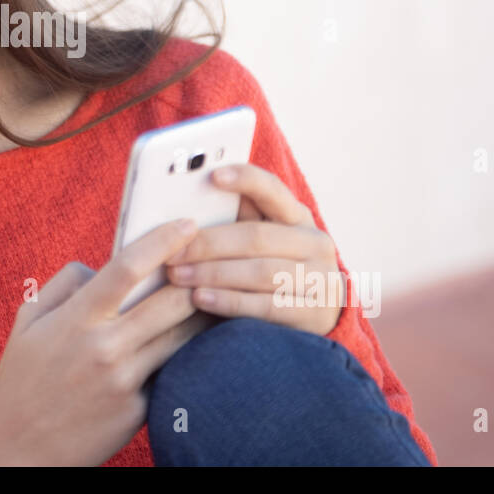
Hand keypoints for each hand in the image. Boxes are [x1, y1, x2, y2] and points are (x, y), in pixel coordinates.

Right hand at [0, 217, 211, 465]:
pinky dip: (190, 351)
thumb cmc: (22, 377)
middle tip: (216, 258)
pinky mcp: (141, 410)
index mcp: (75, 319)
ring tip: (221, 293)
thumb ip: (64, 284)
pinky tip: (206, 339)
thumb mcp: (28, 321)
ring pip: (182, 336)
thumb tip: (99, 266)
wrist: (17, 447)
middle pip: (171, 300)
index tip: (186, 224)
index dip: (162, 241)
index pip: (127, 268)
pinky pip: (173, 370)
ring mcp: (125, 381)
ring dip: (204, 312)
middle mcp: (104, 347)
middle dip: (199, 275)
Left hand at [162, 163, 345, 335]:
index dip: (246, 179)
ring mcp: (322, 279)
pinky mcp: (315, 314)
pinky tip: (201, 298)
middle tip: (172, 252)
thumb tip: (185, 209)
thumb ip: (235, 222)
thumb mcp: (261, 242)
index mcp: (298, 217)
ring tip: (178, 276)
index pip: (273, 190)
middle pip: (257, 237)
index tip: (213, 175)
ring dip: (213, 274)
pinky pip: (267, 306)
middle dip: (208, 244)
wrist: (315, 318)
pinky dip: (230, 301)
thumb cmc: (270, 270)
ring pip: (261, 272)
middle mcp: (316, 243)